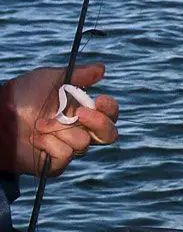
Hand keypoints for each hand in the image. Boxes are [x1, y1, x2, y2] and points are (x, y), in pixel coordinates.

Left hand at [0, 63, 118, 176]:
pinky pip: (65, 154)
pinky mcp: (57, 163)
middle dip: (98, 123)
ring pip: (82, 142)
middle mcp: (82, 131)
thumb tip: (102, 69)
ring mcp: (71, 148)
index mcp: (85, 111)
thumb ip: (77, 75)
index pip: (110, 114)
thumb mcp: (50, 79)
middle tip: (79, 113)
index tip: (100, 100)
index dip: (110, 108)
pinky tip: (35, 139)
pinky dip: (48, 143)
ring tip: (38, 124)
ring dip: (58, 130)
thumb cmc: (23, 96)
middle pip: (108, 134)